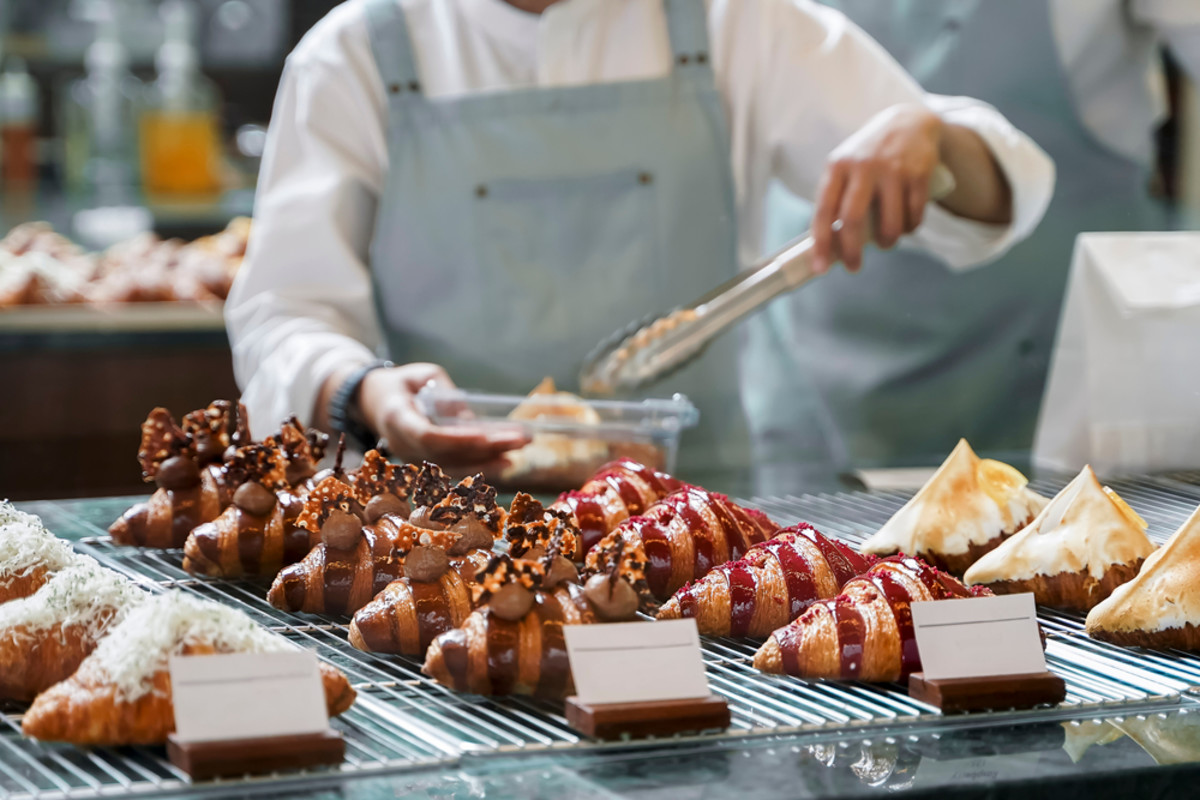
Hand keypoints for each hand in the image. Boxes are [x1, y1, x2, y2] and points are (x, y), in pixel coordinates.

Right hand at [358, 363, 529, 468]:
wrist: (372, 401)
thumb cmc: (401, 383)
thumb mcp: (424, 375)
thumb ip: (447, 397)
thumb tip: (474, 422)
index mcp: (396, 416)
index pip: (428, 436)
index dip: (458, 440)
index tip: (486, 436)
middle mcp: (401, 444)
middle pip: (446, 455)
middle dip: (484, 451)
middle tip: (518, 442)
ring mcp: (410, 457)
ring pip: (450, 468)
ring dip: (485, 464)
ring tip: (515, 456)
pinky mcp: (421, 463)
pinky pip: (450, 468)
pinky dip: (476, 466)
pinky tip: (501, 461)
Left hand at [812, 104, 943, 273]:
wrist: (908, 122)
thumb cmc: (868, 157)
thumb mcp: (846, 167)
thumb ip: (837, 199)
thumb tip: (829, 246)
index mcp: (838, 166)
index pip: (824, 210)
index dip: (821, 242)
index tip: (820, 268)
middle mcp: (863, 166)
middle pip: (852, 220)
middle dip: (851, 251)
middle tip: (853, 267)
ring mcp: (892, 169)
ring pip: (889, 224)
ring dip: (887, 242)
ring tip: (886, 242)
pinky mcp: (919, 173)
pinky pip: (914, 215)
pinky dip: (910, 228)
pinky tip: (906, 226)